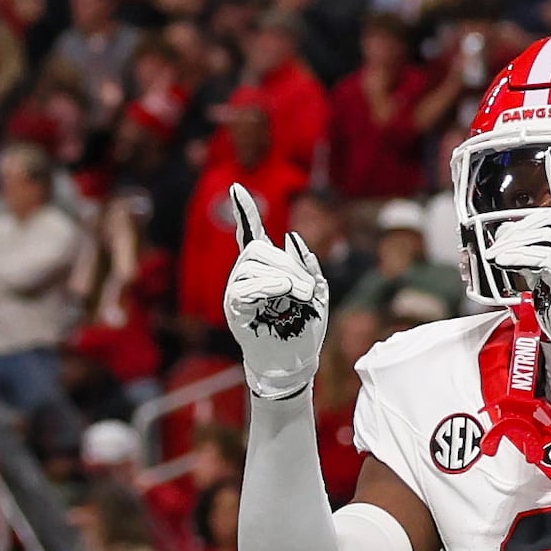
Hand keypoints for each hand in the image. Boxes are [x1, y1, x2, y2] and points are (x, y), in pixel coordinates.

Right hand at [221, 189, 329, 406]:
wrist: (293, 361)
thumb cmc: (303, 328)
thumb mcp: (315, 290)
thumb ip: (305, 264)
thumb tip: (289, 238)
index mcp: (265, 269)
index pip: (251, 234)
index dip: (244, 211)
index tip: (236, 188)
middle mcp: (247, 276)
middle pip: (259, 249)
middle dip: (288, 264)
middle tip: (306, 290)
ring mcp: (238, 290)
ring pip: (255, 265)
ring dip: (284, 278)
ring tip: (298, 298)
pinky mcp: (235, 307)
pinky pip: (246, 286)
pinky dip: (268, 285)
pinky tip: (281, 292)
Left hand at [482, 208, 550, 439]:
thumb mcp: (548, 276)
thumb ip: (533, 255)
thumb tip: (506, 237)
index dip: (525, 220)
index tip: (503, 233)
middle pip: (549, 223)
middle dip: (516, 231)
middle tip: (496, 248)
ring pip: (545, 239)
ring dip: (513, 245)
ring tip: (495, 257)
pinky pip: (545, 260)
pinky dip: (520, 258)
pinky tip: (503, 262)